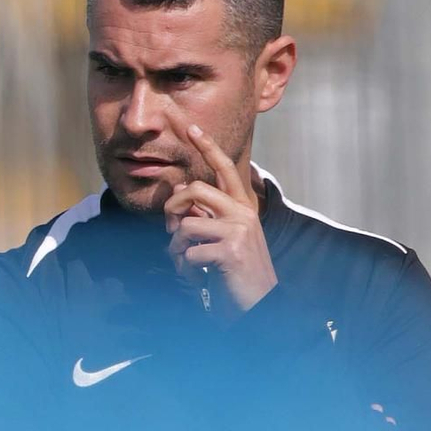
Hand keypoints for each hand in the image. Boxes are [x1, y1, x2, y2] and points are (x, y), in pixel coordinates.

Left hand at [160, 113, 277, 313]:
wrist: (259, 305)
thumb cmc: (234, 272)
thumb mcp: (221, 238)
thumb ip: (204, 215)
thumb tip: (178, 192)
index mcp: (243, 207)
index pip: (224, 168)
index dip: (206, 146)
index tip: (189, 126)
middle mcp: (244, 213)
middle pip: (194, 190)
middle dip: (172, 209)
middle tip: (170, 230)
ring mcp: (239, 230)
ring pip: (186, 225)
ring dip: (177, 249)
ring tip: (189, 263)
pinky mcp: (230, 250)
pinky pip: (189, 251)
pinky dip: (185, 268)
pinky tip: (199, 277)